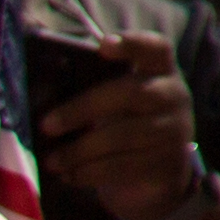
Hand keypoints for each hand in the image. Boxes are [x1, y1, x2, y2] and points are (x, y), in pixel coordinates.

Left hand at [39, 36, 215, 219]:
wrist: (156, 175)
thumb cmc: (125, 126)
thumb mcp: (117, 102)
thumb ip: (94, 88)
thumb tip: (44, 88)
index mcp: (160, 72)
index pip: (155, 48)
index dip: (132, 43)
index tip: (102, 46)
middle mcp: (174, 96)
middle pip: (132, 93)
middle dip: (83, 108)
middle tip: (46, 125)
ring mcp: (175, 130)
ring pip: (124, 135)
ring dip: (80, 150)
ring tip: (51, 161)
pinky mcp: (168, 163)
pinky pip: (124, 166)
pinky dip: (90, 173)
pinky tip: (70, 176)